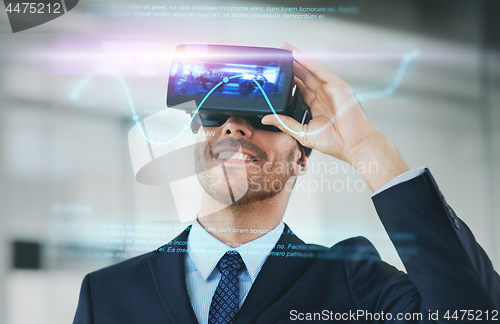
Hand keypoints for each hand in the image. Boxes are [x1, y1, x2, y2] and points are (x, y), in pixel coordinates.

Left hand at [262, 42, 408, 191]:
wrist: (353, 145)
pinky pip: (320, 70)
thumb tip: (267, 118)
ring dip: (298, 59)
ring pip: (310, 70)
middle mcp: (323, 96)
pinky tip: (298, 55)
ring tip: (284, 49)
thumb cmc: (335, 142)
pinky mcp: (337, 86)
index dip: (288, 79)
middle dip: (291, 65)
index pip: (299, 88)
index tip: (275, 73)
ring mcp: (330, 90)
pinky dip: (309, 62)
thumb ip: (285, 123)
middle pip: (303, 76)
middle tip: (277, 55)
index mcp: (316, 106)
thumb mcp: (302, 133)